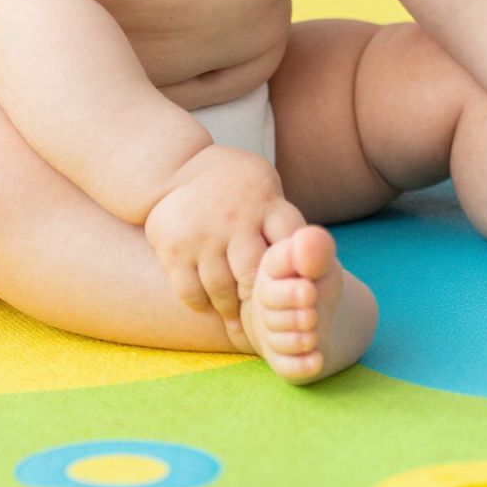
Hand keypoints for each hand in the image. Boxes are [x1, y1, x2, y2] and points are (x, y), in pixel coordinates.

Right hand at [144, 144, 302, 350]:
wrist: (177, 168)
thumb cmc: (237, 187)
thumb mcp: (266, 187)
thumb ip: (283, 222)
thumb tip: (312, 260)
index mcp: (266, 204)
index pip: (292, 241)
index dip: (298, 268)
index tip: (297, 285)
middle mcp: (235, 220)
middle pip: (254, 275)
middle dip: (259, 298)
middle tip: (263, 312)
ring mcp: (203, 236)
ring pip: (221, 290)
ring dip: (230, 309)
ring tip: (237, 318)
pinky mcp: (174, 251)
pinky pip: (191, 292)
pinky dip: (202, 304)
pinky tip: (209, 305)